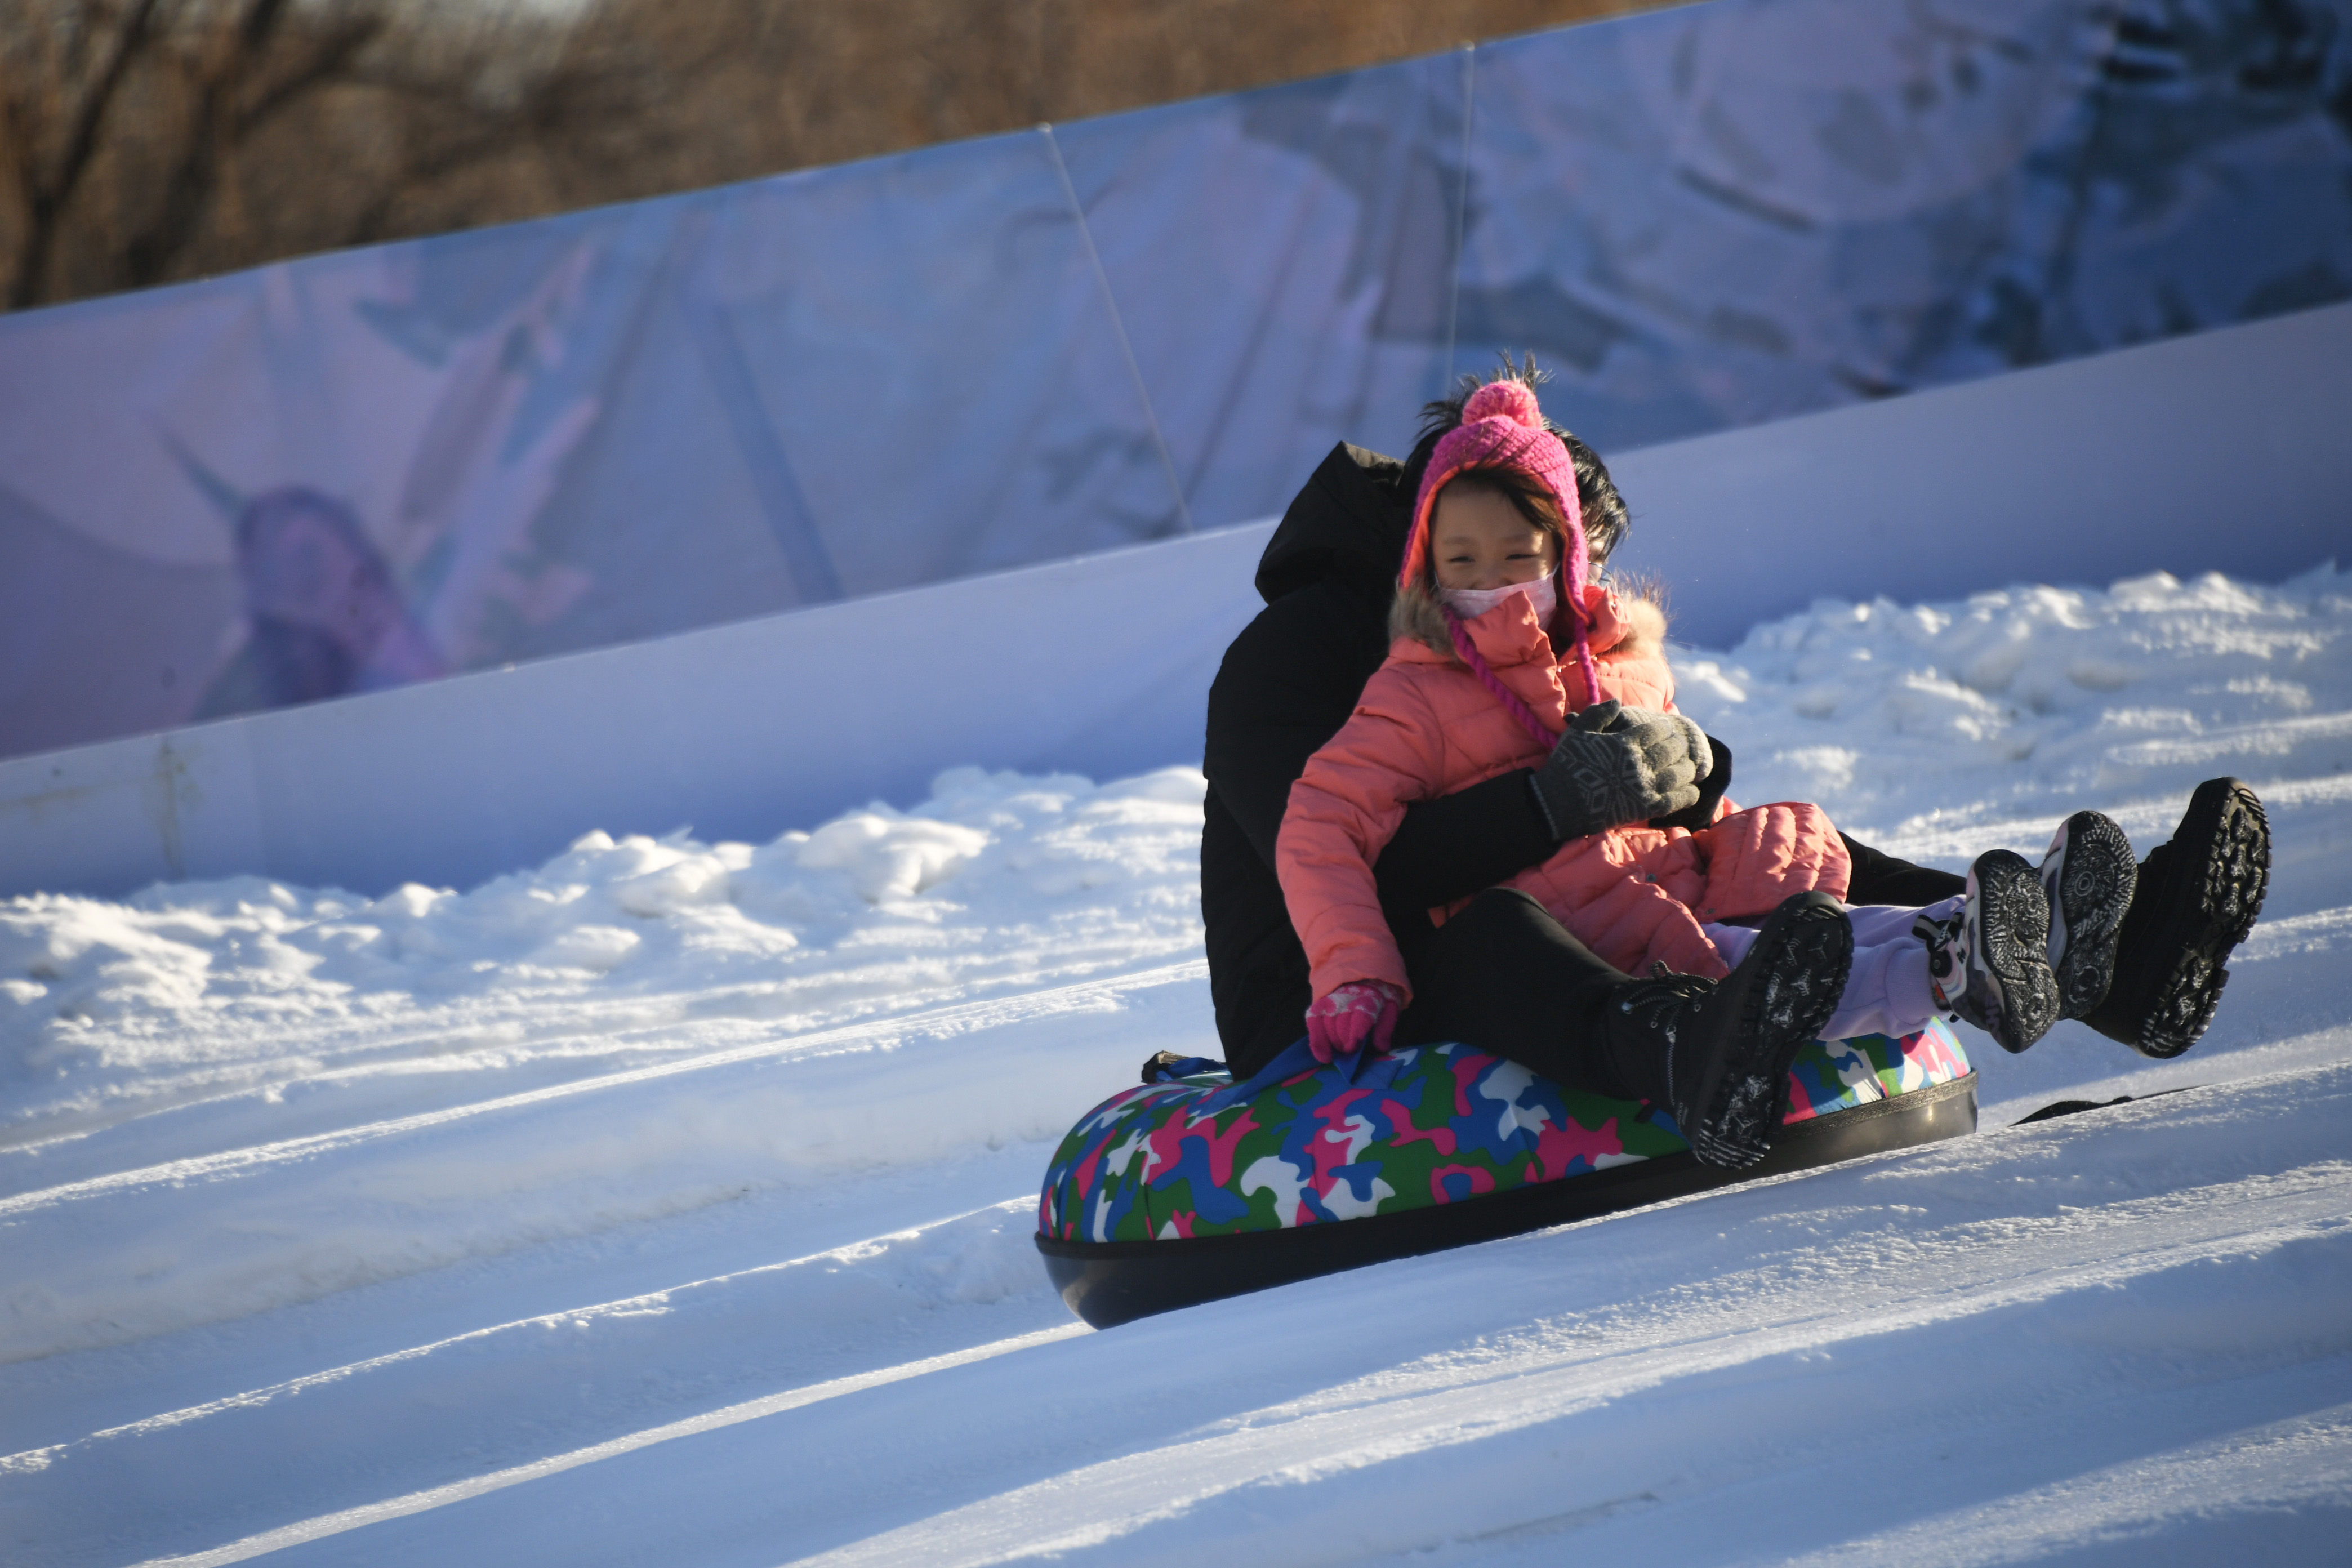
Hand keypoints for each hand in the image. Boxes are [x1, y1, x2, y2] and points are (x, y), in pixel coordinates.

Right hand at [1304, 980, 1403, 1065]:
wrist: (1363, 975)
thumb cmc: (1378, 995)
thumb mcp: (1389, 1007)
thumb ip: (1385, 1026)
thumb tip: (1381, 1047)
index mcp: (1368, 996)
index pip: (1359, 1015)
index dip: (1356, 1032)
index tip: (1355, 1045)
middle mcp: (1347, 997)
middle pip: (1341, 1023)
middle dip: (1345, 1042)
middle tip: (1350, 1050)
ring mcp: (1331, 1000)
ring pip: (1327, 1024)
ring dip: (1333, 1042)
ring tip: (1341, 1052)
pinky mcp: (1319, 1004)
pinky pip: (1313, 1022)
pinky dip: (1317, 1041)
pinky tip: (1323, 1056)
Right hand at [1530, 699, 1711, 839]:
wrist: (1557, 805)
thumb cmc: (1565, 766)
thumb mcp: (1576, 732)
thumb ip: (1597, 714)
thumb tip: (1617, 703)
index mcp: (1625, 742)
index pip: (1658, 730)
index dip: (1666, 729)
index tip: (1666, 730)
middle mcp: (1638, 763)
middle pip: (1673, 750)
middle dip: (1679, 746)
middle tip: (1680, 748)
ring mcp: (1644, 787)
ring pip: (1680, 774)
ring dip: (1687, 769)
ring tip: (1687, 767)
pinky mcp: (1645, 809)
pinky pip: (1677, 800)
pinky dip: (1688, 794)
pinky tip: (1690, 790)